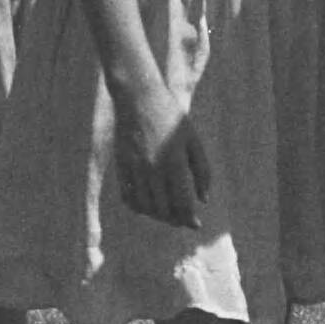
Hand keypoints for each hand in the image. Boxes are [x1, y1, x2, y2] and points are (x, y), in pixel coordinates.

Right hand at [115, 78, 211, 228]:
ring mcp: (134, 169)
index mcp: (174, 162)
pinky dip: (139, 207)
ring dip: (158, 216)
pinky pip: (128, 198)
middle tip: (184, 220)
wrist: (138, 98)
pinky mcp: (121, 167)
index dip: (190, 219)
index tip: (196, 225)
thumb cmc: (171, 118)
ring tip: (168, 214)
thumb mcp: (193, 141)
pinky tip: (149, 206)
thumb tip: (203, 200)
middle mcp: (153, 169)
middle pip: (163, 210)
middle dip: (176, 220)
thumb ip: (202, 171)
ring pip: (145, 207)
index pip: (182, 203)